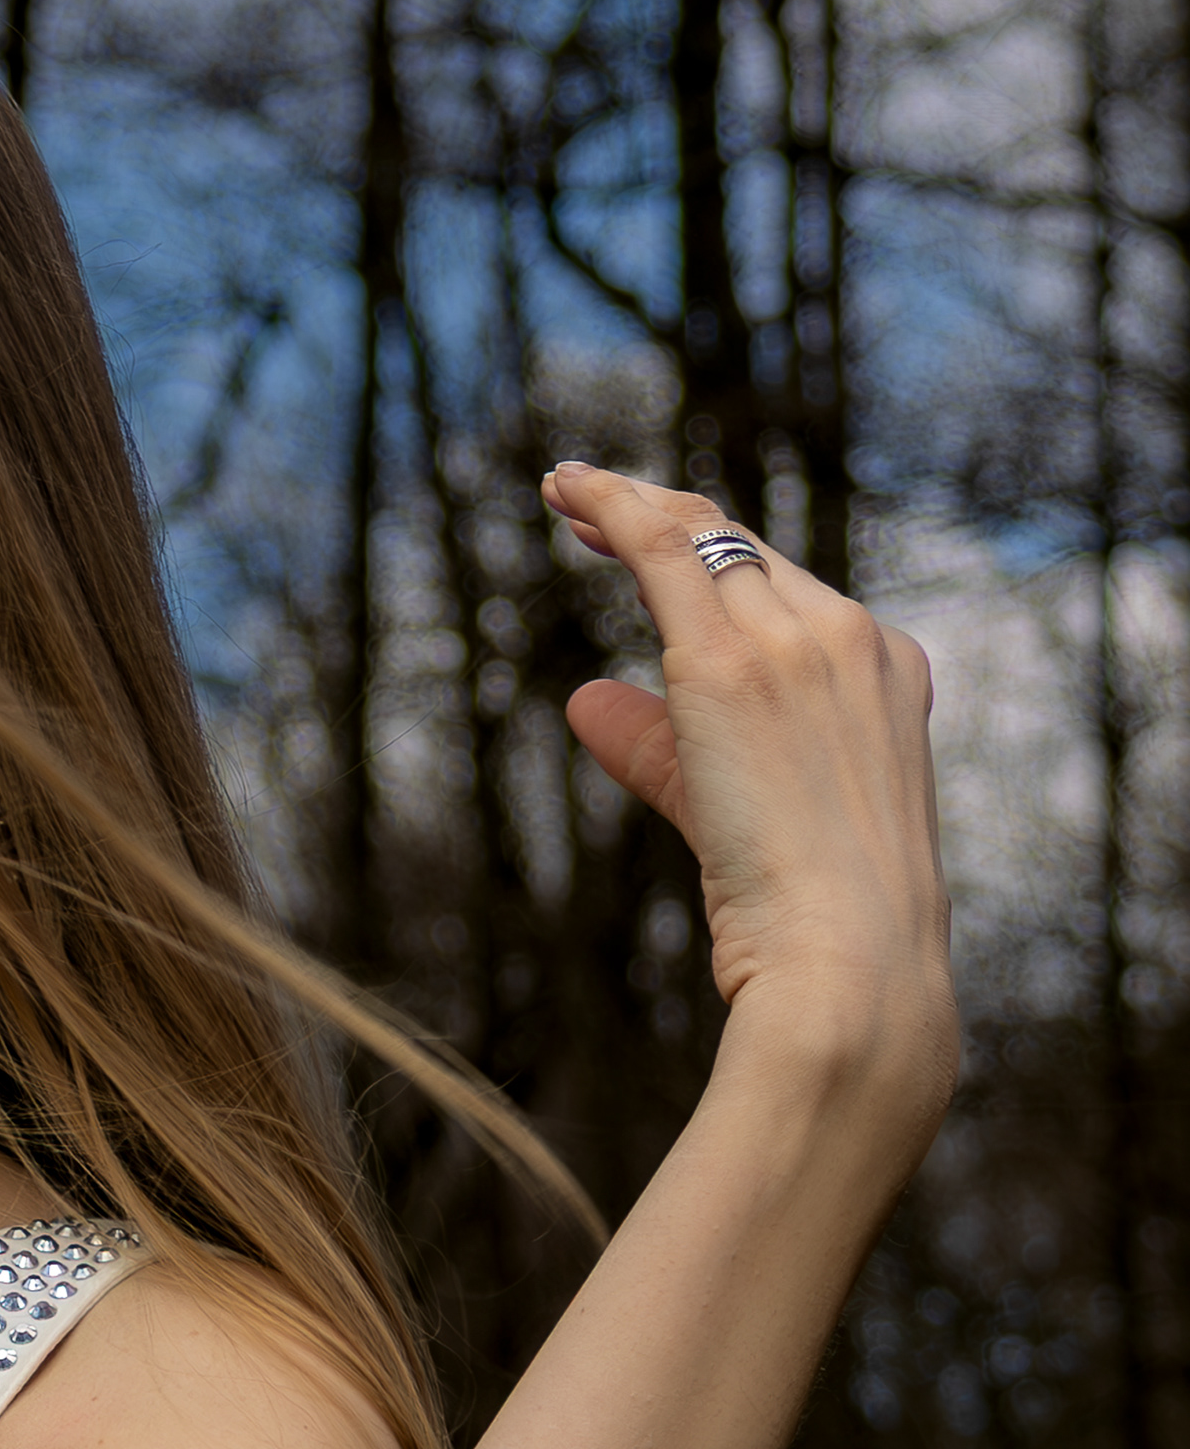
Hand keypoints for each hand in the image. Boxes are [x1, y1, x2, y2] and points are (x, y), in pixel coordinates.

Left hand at [547, 462, 955, 1118]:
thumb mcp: (734, 810)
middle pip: (743, 548)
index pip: (785, 587)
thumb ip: (662, 747)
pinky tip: (569, 490)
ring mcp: (800, 645)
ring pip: (702, 539)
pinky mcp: (734, 667)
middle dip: (659, 516)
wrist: (852, 959)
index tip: (640, 543)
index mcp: (885, 670)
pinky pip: (664, 555)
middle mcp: (852, 640)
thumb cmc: (805, 910)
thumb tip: (586, 704)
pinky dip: (614, 509)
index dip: (707, 556)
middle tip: (584, 503)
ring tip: (564, 490)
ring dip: (627, 506)